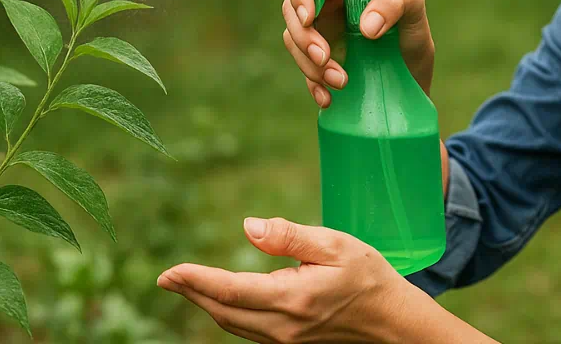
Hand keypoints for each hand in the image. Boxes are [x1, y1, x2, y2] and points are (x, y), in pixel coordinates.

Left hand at [157, 217, 436, 342]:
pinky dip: (226, 313)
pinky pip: (247, 330)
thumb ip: (289, 236)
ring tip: (184, 285)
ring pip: (232, 324)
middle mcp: (283, 326)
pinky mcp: (290, 343)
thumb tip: (248, 227)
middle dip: (191, 293)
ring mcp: (285, 340)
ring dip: (205, 304)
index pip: (230, 290)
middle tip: (166, 278)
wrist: (394, 322)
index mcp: (293, 298)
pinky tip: (221, 299)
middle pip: (222, 312)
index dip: (195, 280)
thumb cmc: (369, 277)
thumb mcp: (336, 245)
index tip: (169, 272)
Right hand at [282, 0, 435, 107]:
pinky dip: (311, 84)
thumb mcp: (415, 10)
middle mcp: (328, 4)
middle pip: (294, 8)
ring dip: (307, 62)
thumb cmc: (413, 35)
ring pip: (294, 38)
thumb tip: (366, 25)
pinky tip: (327, 98)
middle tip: (324, 57)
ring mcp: (321, 33)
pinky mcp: (319, 61)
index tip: (309, 16)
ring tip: (340, 82)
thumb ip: (398, 2)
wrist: (414, 81)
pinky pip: (302, 68)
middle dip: (303, 35)